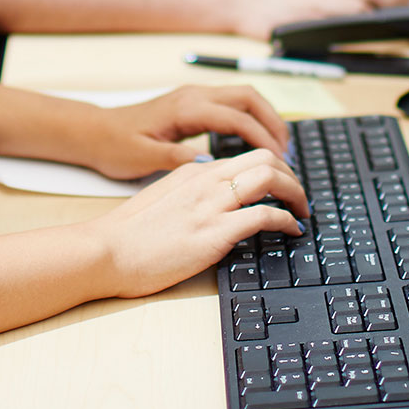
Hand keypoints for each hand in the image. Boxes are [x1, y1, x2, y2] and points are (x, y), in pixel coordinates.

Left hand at [69, 84, 291, 179]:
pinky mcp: (192, 103)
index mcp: (185, 109)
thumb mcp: (143, 159)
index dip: (262, 139)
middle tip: (287, 153)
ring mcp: (194, 96)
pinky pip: (232, 103)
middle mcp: (194, 96)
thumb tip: (210, 165)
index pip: (237, 118)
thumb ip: (177, 160)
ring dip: (265, 117)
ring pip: (244, 97)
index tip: (279, 162)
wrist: (94, 132)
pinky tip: (255, 141)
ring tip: (279, 147)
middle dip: (273, 122)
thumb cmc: (115, 146)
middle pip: (249, 98)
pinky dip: (251, 118)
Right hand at [91, 149, 308, 298]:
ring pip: (271, 177)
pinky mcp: (214, 232)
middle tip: (299, 197)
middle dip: (292, 175)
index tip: (283, 187)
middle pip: (266, 157)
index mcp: (193, 171)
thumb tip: (217, 203)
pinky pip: (265, 215)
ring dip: (296, 193)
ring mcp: (211, 205)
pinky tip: (291, 231)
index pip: (246, 156)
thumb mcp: (163, 200)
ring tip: (302, 212)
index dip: (274, 169)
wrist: (105, 251)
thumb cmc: (128, 235)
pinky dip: (287, 220)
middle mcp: (206, 180)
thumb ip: (191, 194)